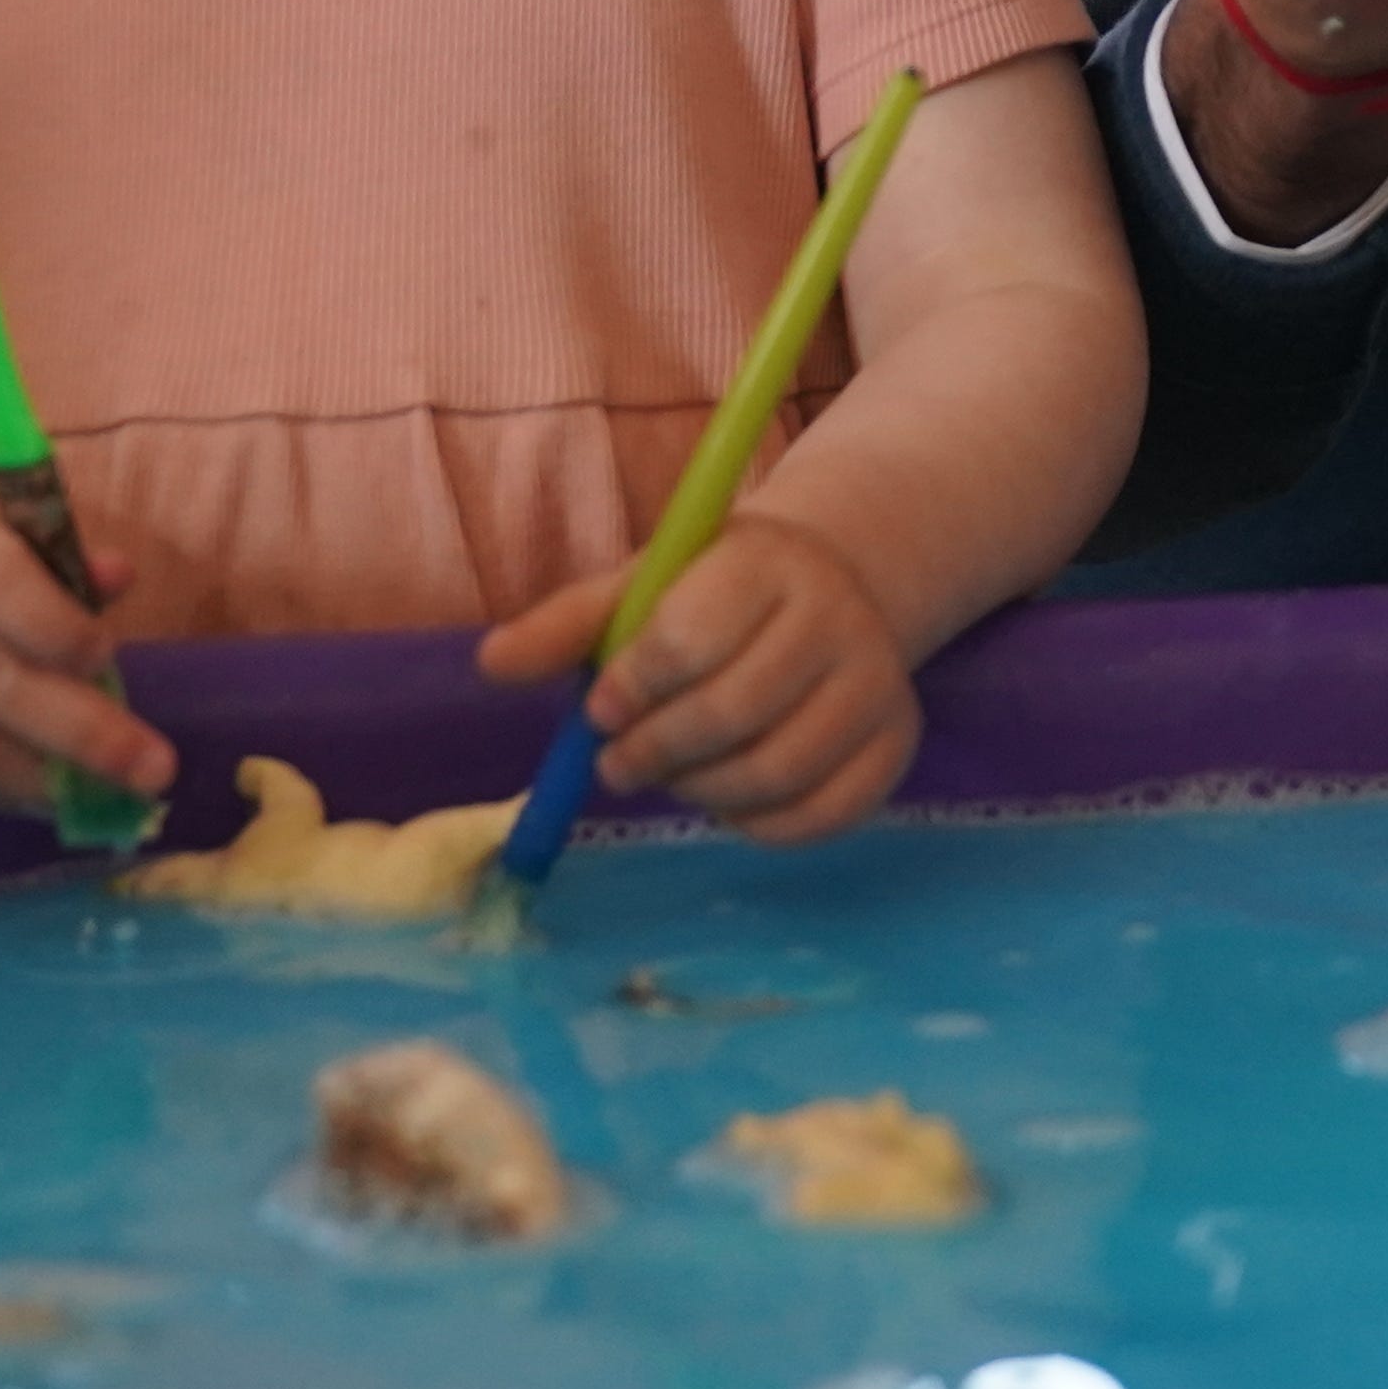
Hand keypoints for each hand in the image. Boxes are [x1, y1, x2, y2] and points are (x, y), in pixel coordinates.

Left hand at [477, 510, 915, 844]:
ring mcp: (878, 684)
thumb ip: (568, 625)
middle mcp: (839, 617)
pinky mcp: (897, 745)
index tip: (600, 707)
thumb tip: (490, 665)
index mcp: (767, 562)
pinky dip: (756, 826)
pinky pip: (820, 817)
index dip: (630, 688)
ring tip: (668, 776)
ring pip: (776, 772)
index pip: (690, 638)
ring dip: (698, 792)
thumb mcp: (643, 587)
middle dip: (653, 752)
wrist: (834, 589)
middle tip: (616, 763)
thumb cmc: (714, 594)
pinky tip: (723, 800)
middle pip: (734, 712)